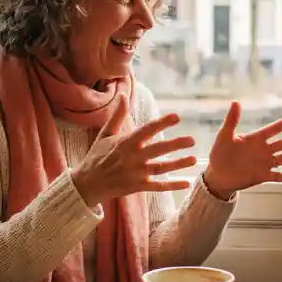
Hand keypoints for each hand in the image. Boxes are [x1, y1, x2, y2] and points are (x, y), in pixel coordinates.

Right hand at [70, 94, 196, 206]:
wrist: (88, 183)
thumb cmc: (98, 156)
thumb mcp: (105, 134)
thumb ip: (118, 115)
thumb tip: (123, 95)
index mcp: (126, 143)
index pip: (147, 130)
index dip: (162, 123)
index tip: (177, 117)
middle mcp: (132, 158)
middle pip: (157, 150)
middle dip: (175, 145)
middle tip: (192, 140)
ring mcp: (136, 173)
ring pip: (160, 168)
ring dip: (178, 164)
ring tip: (194, 159)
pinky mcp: (138, 186)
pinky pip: (157, 186)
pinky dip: (171, 185)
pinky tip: (186, 183)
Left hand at [202, 101, 281, 199]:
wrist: (216, 175)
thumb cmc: (219, 154)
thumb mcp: (224, 136)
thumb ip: (231, 120)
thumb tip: (235, 102)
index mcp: (255, 139)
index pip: (274, 129)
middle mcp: (263, 150)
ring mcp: (264, 164)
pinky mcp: (261, 176)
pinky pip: (277, 176)